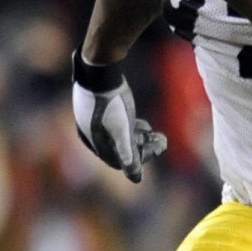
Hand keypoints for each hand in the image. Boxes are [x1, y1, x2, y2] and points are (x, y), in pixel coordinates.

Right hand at [71, 51, 165, 183]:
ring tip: (153, 131)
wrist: (100, 70)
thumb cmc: (112, 103)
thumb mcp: (124, 130)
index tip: (159, 146)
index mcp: (94, 143)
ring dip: (138, 137)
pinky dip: (130, 127)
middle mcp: (90, 135)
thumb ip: (129, 154)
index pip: (120, 162)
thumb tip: (136, 180)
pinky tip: (141, 122)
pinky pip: (115, 125)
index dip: (142, 158)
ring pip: (119, 137)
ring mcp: (92, 121)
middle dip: (143, 147)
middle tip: (161, 139)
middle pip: (120, 150)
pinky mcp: (97, 108)